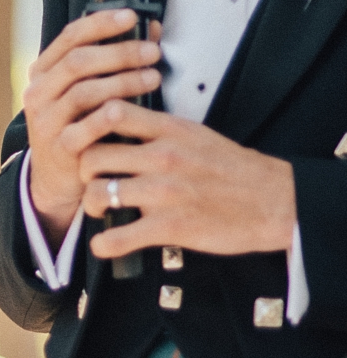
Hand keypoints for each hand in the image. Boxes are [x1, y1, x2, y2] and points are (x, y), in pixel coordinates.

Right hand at [24, 10, 161, 246]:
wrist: (58, 178)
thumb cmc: (81, 125)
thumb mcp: (89, 91)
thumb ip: (113, 61)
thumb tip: (151, 27)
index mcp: (43, 71)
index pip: (70, 36)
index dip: (102, 23)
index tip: (132, 17)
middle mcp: (38, 93)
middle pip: (78, 62)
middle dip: (120, 52)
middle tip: (153, 52)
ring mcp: (45, 121)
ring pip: (84, 92)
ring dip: (123, 82)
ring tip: (154, 78)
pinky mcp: (59, 148)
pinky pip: (88, 127)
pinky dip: (114, 115)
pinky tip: (138, 111)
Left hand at [75, 100, 295, 258]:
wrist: (275, 201)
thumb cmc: (236, 169)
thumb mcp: (196, 133)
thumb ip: (156, 129)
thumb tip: (117, 123)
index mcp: (169, 130)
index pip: (111, 112)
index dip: (89, 124)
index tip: (86, 137)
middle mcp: (162, 157)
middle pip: (92, 156)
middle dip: (83, 171)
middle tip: (91, 179)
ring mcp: (163, 193)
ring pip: (98, 193)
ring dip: (92, 205)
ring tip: (101, 209)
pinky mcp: (169, 227)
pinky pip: (116, 238)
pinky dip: (103, 245)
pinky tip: (106, 244)